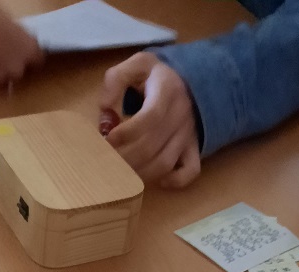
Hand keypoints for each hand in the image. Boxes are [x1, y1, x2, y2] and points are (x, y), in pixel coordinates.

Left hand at [100, 53, 200, 187]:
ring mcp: (189, 134)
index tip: (106, 140)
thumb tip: (105, 109)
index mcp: (167, 90)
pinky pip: (190, 171)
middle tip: (104, 162)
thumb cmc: (155, 77)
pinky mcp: (194, 148)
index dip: (127, 133)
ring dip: (139, 173)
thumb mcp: (136, 65)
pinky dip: (175, 181)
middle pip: (152, 146)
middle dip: (125, 158)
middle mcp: (181, 115)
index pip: (150, 117)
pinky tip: (157, 180)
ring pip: (165, 163)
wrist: (189, 81)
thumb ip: (116, 80)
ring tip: (120, 173)